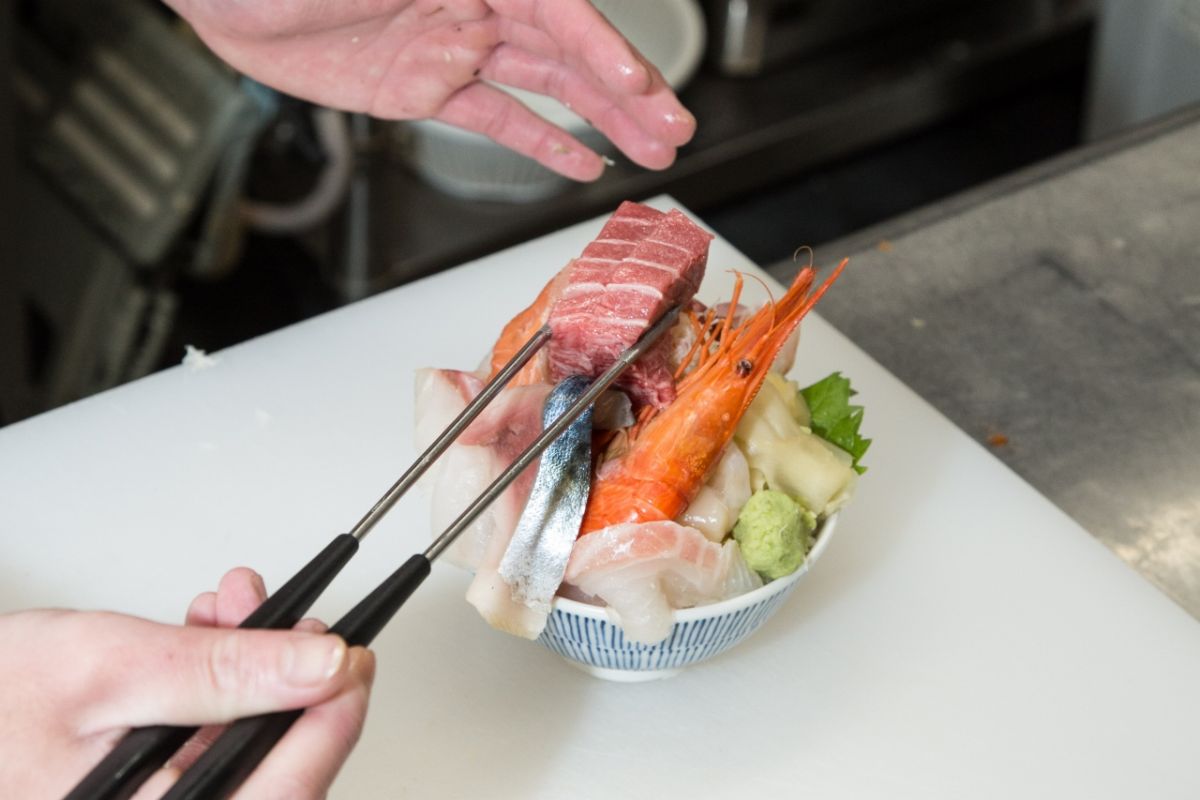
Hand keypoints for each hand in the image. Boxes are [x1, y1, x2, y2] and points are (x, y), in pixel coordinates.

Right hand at [0, 568, 373, 798]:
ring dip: (255, 672)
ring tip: (240, 612)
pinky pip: (211, 743)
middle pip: (273, 771)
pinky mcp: (156, 785)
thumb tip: (319, 665)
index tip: (356, 663)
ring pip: (245, 748)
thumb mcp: (113, 669)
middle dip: (292, 682)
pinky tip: (213, 635)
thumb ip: (221, 671)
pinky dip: (222, 684)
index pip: (285, 792)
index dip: (335, 722)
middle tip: (302, 627)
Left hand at [165, 0, 695, 179]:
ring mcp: (453, 46)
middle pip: (567, 50)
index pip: (555, 7)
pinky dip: (540, 140)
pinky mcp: (427, 87)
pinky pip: (497, 117)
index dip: (601, 45)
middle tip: (675, 126)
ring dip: (602, 119)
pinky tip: (580, 160)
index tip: (637, 83)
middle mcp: (473, 0)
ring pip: (546, 87)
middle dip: (626, 90)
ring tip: (650, 148)